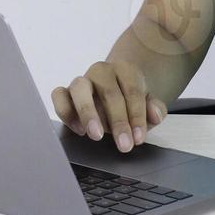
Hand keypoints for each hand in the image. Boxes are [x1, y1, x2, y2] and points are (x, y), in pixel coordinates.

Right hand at [52, 60, 166, 152]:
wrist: (115, 93)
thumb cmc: (131, 102)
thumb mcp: (148, 105)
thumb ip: (154, 109)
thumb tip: (155, 116)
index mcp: (125, 70)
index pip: (132, 91)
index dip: (137, 115)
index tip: (139, 138)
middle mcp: (102, 71)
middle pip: (108, 91)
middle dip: (118, 120)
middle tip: (124, 145)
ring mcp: (82, 80)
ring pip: (79, 88)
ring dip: (88, 112)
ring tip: (96, 135)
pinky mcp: (65, 92)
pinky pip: (58, 95)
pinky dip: (65, 111)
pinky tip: (79, 129)